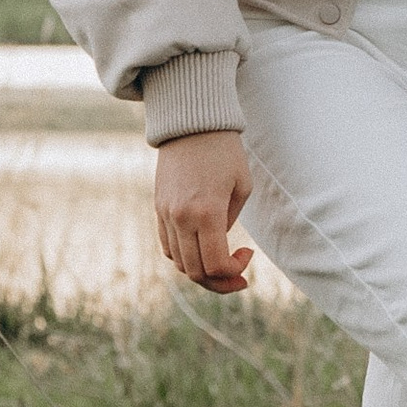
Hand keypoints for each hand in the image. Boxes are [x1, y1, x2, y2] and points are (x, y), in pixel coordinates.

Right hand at [154, 129, 254, 293]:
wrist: (191, 124)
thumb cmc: (225, 152)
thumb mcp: (241, 187)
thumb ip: (229, 222)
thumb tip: (218, 245)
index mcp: (207, 212)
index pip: (215, 265)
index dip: (233, 272)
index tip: (248, 254)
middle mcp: (182, 218)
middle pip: (195, 272)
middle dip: (219, 282)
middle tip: (238, 275)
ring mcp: (166, 215)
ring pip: (178, 262)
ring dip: (201, 271)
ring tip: (220, 264)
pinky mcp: (158, 209)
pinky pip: (167, 245)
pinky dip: (184, 256)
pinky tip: (202, 248)